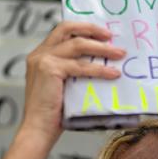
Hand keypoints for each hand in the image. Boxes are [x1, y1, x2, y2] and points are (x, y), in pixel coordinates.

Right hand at [21, 21, 124, 139]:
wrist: (38, 130)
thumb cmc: (53, 114)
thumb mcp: (64, 85)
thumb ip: (75, 72)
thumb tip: (103, 64)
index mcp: (41, 55)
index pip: (62, 31)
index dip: (83, 28)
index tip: (102, 33)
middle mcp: (39, 54)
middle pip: (67, 28)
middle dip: (91, 29)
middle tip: (111, 36)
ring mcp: (43, 60)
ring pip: (78, 45)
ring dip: (102, 49)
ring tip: (119, 54)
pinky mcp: (49, 70)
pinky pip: (80, 66)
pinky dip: (99, 69)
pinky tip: (112, 74)